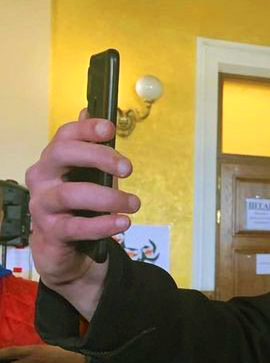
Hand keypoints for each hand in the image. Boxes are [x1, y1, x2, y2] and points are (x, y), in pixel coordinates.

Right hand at [26, 112, 139, 318]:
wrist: (61, 247)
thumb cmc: (78, 206)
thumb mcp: (89, 177)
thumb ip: (94, 151)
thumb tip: (96, 115)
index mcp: (53, 160)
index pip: (64, 135)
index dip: (86, 129)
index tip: (110, 128)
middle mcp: (42, 178)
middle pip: (62, 154)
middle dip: (98, 156)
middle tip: (128, 169)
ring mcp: (42, 204)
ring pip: (70, 193)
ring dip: (108, 197)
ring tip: (134, 203)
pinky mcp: (51, 231)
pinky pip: (76, 226)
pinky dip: (102, 224)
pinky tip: (122, 222)